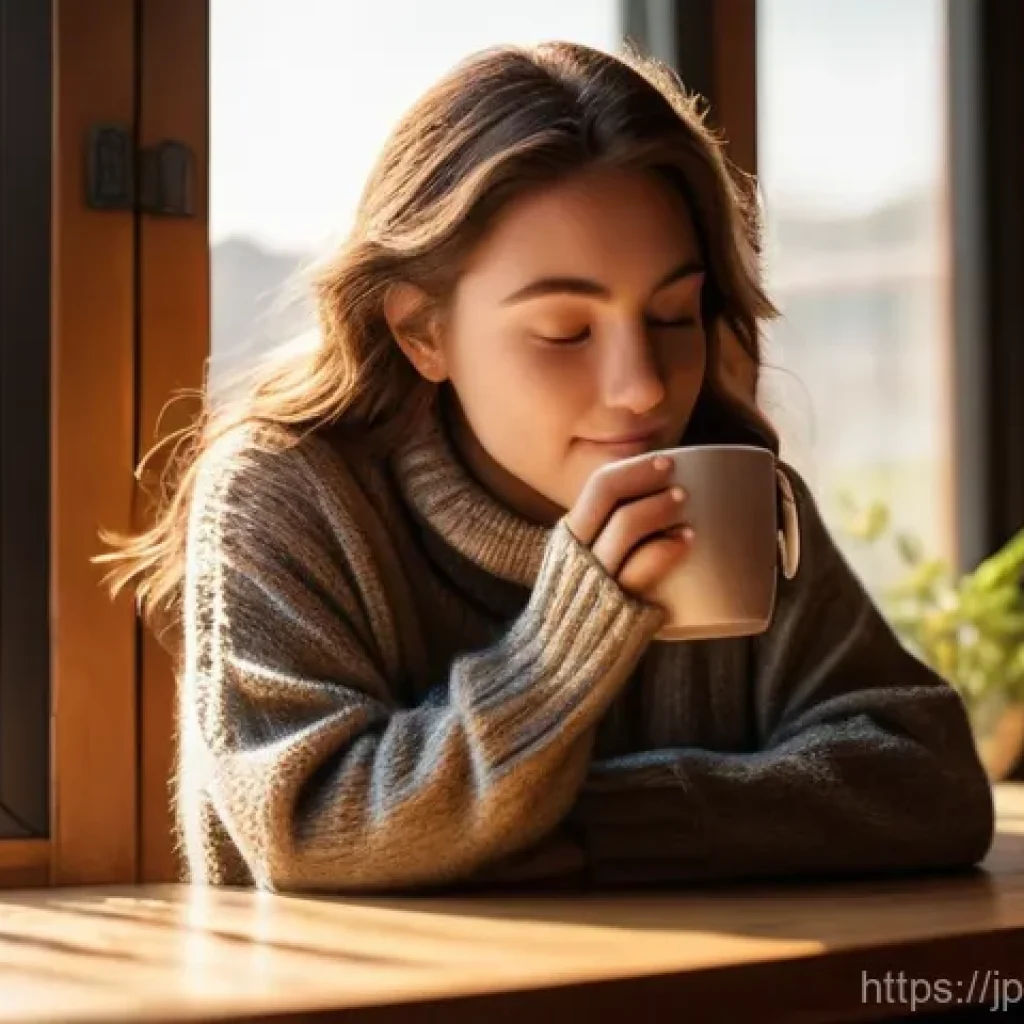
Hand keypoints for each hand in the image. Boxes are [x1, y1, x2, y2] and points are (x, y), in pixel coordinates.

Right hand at [564, 454, 692, 601]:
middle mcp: (578, 554)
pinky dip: (666, 548)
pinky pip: (641, 570)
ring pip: (624, 526)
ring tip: (683, 502)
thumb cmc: (582, 615)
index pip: (597, 488)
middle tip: (675, 473)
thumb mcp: (580, 571)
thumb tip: (651, 517)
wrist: (557, 667)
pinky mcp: (615, 608)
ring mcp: (597, 580)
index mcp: (568, 539)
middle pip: (607, 496)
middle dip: (645, 476)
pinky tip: (687, 538)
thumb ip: (603, 545)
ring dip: (659, 506)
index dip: (632, 469)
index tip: (663, 461)